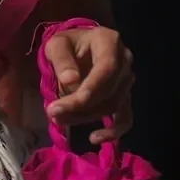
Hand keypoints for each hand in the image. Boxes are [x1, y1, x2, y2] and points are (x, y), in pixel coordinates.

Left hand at [43, 24, 134, 143]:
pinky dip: (112, 131)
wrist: (79, 47)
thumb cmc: (68, 44)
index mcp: (109, 42)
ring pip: (111, 106)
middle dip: (79, 106)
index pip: (106, 69)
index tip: (69, 103)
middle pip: (108, 91)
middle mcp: (125, 61)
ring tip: (59, 119)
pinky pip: (125, 118)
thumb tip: (71, 81)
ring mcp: (127, 80)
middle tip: (53, 112)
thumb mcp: (56, 44)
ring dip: (84, 117)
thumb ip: (62, 59)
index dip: (90, 89)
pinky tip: (94, 138)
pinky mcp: (125, 97)